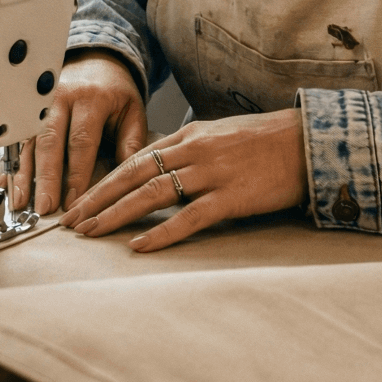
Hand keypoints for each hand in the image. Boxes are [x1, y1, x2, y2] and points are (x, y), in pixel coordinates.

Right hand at [12, 52, 146, 214]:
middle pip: (50, 141)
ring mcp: (41, 103)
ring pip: (30, 141)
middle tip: (43, 207)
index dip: (76, 173)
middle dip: (45, 177)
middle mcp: (62, 98)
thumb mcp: (133, 112)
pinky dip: (14, 164)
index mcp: (92, 98)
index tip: (74, 201)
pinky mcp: (29, 111)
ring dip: (24, 174)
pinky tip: (9, 184)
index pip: (82, 140)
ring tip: (22, 202)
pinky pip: (20, 139)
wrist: (96, 62)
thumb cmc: (116, 92)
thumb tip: (127, 179)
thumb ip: (132, 144)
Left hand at [60, 109, 306, 251]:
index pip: (135, 158)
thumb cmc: (267, 142)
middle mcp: (194, 151)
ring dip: (117, 214)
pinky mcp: (232, 197)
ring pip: (152, 193)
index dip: (104, 181)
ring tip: (92, 232)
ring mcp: (212, 173)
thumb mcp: (221, 135)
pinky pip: (189, 218)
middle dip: (98, 198)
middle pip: (133, 175)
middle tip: (72, 221)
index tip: (80, 200)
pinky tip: (138, 246)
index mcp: (190, 136)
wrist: (309, 142)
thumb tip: (161, 166)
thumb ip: (190, 150)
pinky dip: (161, 233)